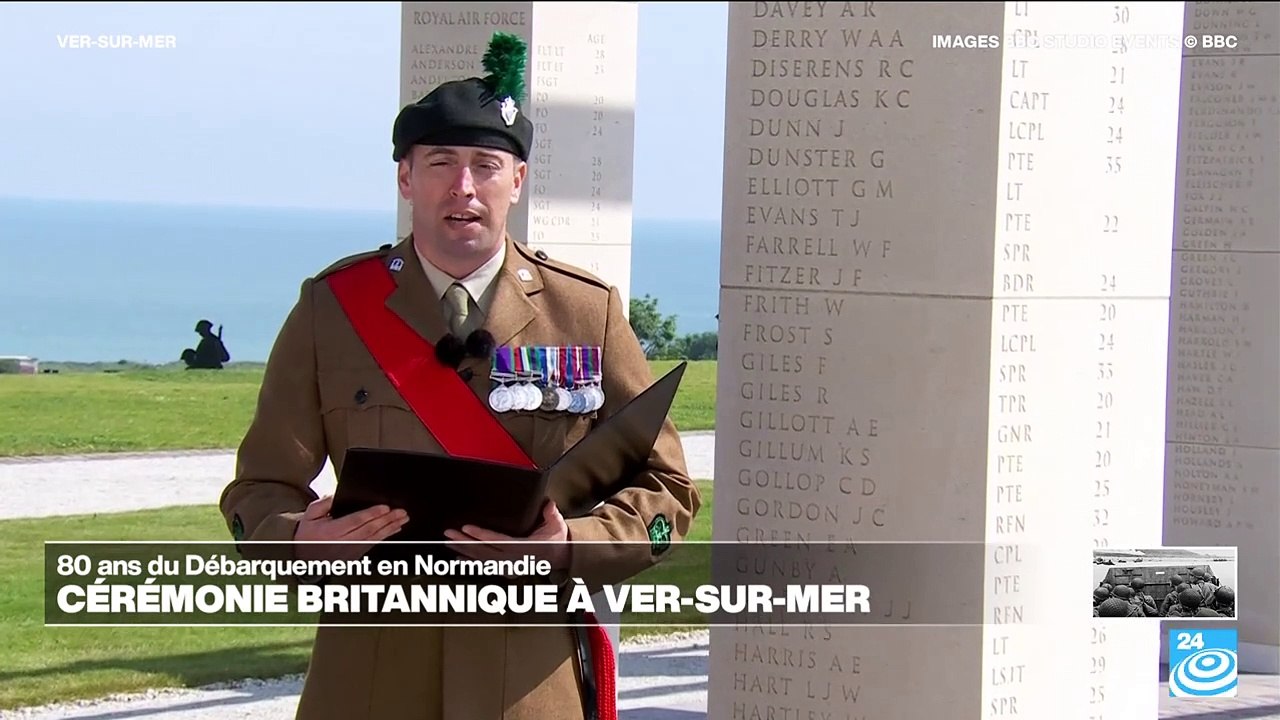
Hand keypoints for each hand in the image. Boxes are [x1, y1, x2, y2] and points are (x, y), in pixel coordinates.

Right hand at [294, 495, 407, 561]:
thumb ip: (323, 504)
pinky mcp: (355, 556)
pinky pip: (373, 545)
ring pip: (374, 538)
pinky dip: (386, 536)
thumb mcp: (309, 515)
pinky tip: (395, 529)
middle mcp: (342, 543)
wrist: (304, 559)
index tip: (384, 507)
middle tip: (401, 512)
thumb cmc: (307, 534)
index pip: (355, 521)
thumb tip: (336, 495)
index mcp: (331, 532)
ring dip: (390, 528)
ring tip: (403, 519)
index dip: (371, 514)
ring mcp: (350, 551)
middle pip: (369, 530)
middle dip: (387, 520)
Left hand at [444, 499, 569, 569]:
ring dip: (463, 551)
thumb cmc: (556, 541)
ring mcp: (508, 567)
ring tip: (448, 543)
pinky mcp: (505, 571)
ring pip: (481, 560)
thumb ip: (551, 513)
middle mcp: (514, 560)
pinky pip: (484, 567)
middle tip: (449, 533)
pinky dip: (470, 563)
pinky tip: (458, 559)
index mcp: (524, 548)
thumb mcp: (556, 525)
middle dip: (464, 542)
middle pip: (484, 551)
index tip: (466, 528)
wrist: (561, 560)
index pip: (498, 541)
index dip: (481, 534)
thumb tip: (547, 504)